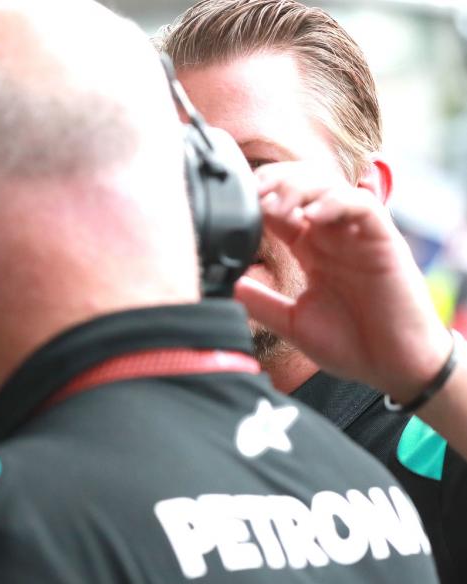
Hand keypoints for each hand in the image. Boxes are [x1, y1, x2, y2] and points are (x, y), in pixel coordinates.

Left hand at [235, 161, 450, 402]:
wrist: (392, 367)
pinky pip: (361, 206)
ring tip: (276, 205)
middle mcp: (332, 236)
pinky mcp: (383, 240)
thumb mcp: (291, 322)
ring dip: (299, 188)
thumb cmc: (349, 344)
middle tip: (252, 194)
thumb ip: (260, 302)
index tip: (233, 205)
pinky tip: (312, 214)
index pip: (280, 208)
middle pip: (302, 187)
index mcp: (309, 250)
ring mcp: (357, 236)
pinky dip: (335, 202)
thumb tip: (223, 286)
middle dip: (274, 183)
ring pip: (329, 187)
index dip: (256, 199)